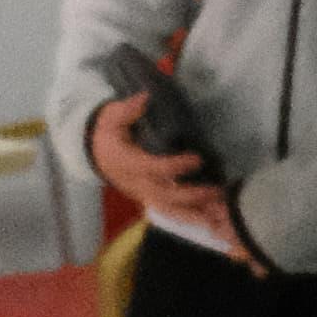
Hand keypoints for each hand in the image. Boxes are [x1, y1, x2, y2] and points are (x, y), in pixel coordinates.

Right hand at [90, 90, 240, 246]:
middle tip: (218, 190)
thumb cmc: (108, 133)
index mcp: (127, 163)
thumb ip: (127, 110)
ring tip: (221, 213)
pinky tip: (213, 219)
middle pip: (166, 196)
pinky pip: (171, 213)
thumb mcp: (111, 117)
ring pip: (170, 210)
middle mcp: (136, 183)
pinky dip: (191, 218)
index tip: (197, 159)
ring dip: (196, 214)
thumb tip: (144, 98)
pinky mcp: (150, 199)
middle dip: (193, 196)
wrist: (95, 153)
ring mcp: (144, 194)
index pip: (153, 168)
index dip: (175, 166)